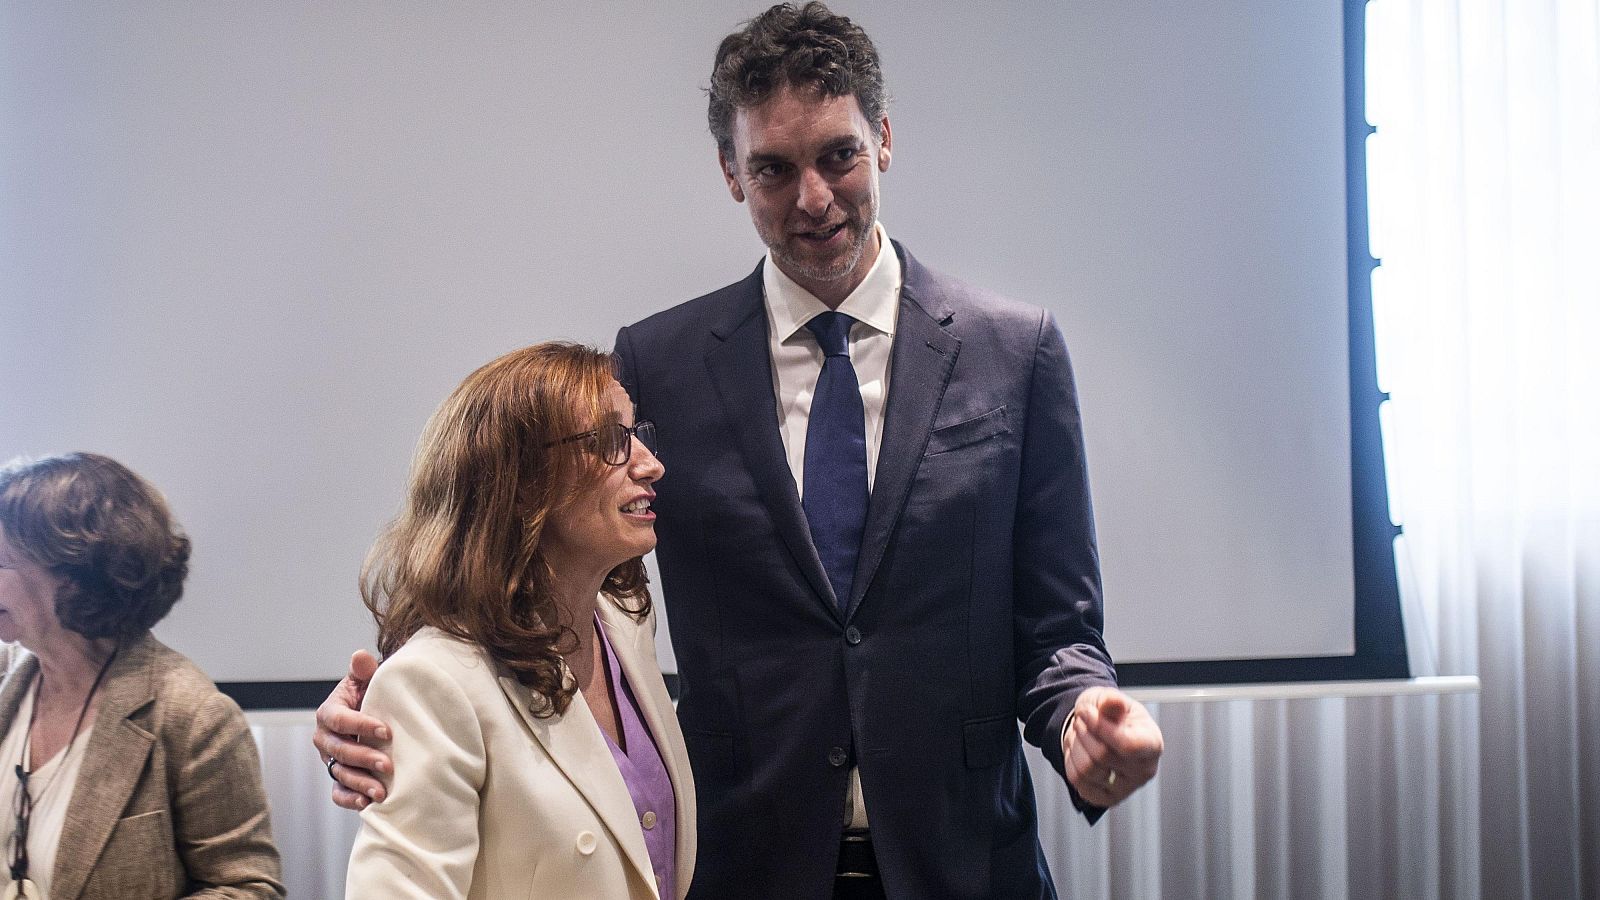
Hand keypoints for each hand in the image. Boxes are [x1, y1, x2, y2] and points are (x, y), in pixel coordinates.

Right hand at [312, 649, 392, 809]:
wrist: (374, 713)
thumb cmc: (370, 694)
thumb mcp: (365, 679)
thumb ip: (362, 670)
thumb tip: (360, 657)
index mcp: (328, 713)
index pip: (340, 720)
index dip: (361, 726)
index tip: (386, 732)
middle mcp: (325, 738)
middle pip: (339, 750)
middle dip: (363, 758)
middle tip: (388, 765)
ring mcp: (330, 760)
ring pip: (340, 773)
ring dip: (360, 783)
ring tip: (382, 791)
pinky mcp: (338, 777)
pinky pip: (338, 792)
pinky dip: (350, 799)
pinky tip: (367, 804)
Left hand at [1062, 686, 1161, 808]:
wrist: (1101, 729)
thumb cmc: (1111, 715)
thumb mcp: (1110, 698)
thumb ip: (1112, 701)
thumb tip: (1112, 702)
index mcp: (1152, 743)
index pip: (1128, 745)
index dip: (1101, 727)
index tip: (1087, 712)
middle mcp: (1144, 770)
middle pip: (1102, 755)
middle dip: (1083, 731)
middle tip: (1082, 720)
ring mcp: (1127, 788)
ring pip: (1087, 770)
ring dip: (1075, 745)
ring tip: (1081, 734)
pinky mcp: (1107, 798)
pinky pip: (1078, 782)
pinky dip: (1071, 762)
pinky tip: (1080, 751)